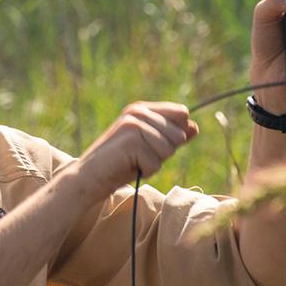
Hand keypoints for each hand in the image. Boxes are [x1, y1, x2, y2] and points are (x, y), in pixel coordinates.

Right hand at [74, 102, 198, 198]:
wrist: (89, 177)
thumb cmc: (120, 164)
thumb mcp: (150, 148)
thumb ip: (171, 136)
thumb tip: (195, 127)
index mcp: (143, 108)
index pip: (182, 114)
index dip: (175, 135)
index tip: (152, 144)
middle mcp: (138, 111)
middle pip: (179, 134)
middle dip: (163, 153)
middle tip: (138, 156)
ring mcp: (133, 125)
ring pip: (168, 150)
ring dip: (154, 163)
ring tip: (132, 162)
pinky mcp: (130, 142)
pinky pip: (156, 163)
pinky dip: (145, 172)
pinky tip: (127, 167)